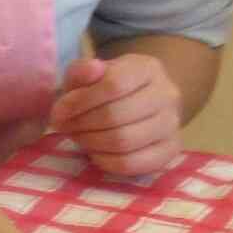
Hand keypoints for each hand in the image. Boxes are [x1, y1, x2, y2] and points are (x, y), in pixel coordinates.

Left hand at [46, 51, 184, 183]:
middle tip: (66, 127)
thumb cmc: (108, 87)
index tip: (59, 112)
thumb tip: (92, 69)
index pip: (114, 84)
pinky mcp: (170, 151)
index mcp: (148, 68)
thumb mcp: (90, 73)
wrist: (141, 102)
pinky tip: (95, 153)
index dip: (81, 101)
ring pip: (124, 141)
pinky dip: (106, 161)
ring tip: (79, 137)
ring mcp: (173, 124)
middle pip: (117, 115)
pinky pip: (132, 163)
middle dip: (82, 124)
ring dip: (91, 143)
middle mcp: (167, 94)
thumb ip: (83, 70)